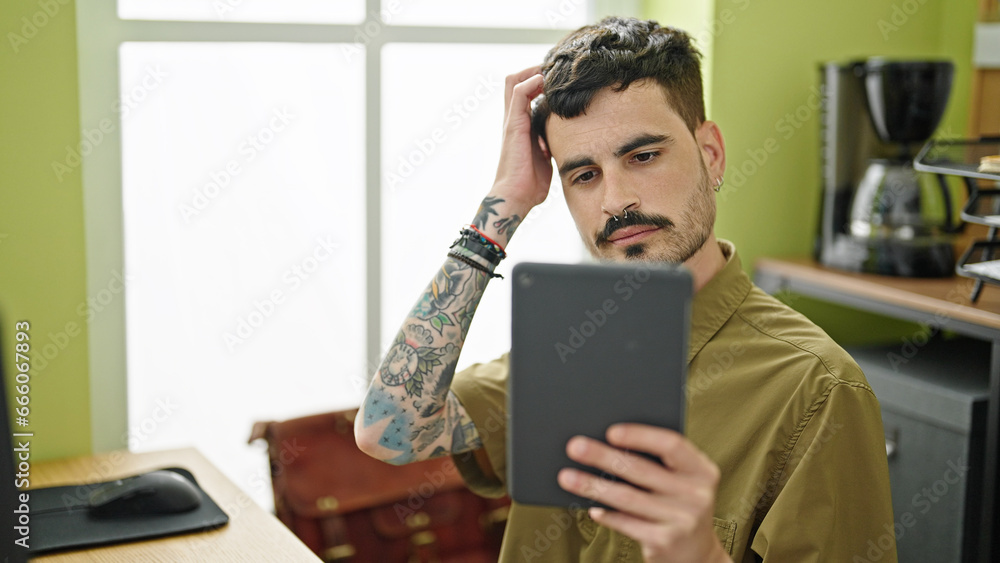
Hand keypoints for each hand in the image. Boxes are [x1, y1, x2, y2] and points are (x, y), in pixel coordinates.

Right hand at [490, 66, 551, 212]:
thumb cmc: (531, 182)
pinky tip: (544, 80)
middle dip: (534, 70)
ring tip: (551, 70)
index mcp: (521, 125)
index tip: (557, 79)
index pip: (523, 92)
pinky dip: (530, 82)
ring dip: (533, 71)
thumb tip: (569, 138)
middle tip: (554, 69)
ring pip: (514, 81)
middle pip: (514, 82)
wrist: (517, 196)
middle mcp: (514, 119)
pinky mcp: (514, 124)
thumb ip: (551, 142)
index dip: (538, 80)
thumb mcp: (547, 155)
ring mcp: (512, 120)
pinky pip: (518, 93)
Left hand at [557, 424, 730, 562]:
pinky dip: (606, 514)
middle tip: (574, 447)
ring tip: (567, 476)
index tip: (610, 432)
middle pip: (641, 469)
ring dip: (593, 485)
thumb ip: (658, 463)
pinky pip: (626, 523)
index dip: (640, 435)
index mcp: (702, 470)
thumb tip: (606, 443)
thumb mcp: (680, 482)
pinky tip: (590, 506)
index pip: (671, 444)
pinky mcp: (665, 541)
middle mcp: (696, 494)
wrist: (696, 555)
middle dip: (603, 456)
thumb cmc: (677, 505)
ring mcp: (682, 520)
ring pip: (627, 497)